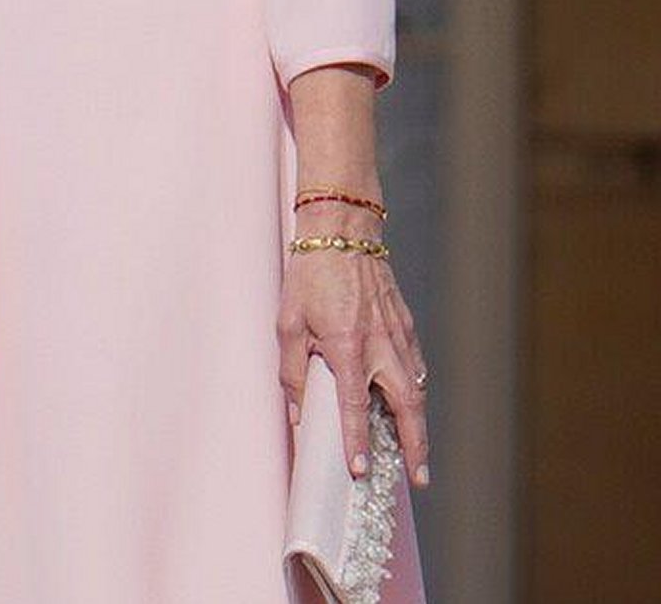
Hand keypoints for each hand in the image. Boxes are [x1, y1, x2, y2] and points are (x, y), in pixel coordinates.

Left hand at [277, 246, 429, 488]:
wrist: (342, 229)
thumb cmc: (310, 274)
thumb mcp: (288, 322)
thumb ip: (293, 372)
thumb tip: (299, 413)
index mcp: (346, 345)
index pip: (353, 406)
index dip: (356, 441)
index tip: (360, 469)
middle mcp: (378, 343)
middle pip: (405, 406)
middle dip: (414, 446)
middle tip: (418, 477)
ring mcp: (396, 332)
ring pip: (416, 388)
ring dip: (419, 424)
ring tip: (418, 454)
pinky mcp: (404, 321)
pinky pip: (415, 363)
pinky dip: (417, 388)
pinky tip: (414, 403)